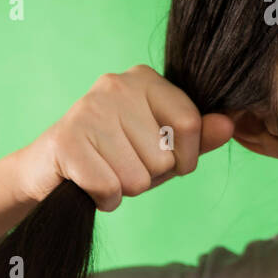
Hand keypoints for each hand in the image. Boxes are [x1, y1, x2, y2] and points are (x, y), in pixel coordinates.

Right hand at [10, 64, 234, 212]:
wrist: (48, 169)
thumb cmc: (113, 156)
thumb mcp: (161, 146)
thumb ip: (197, 137)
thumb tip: (229, 124)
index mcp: (144, 78)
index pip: (190, 124)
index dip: (185, 158)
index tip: (168, 163)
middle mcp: (117, 85)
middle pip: (163, 156)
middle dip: (148, 175)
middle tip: (122, 165)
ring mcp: (88, 110)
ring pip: (137, 177)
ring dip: (125, 188)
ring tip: (106, 171)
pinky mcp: (67, 141)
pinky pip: (109, 188)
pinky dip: (104, 199)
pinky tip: (90, 184)